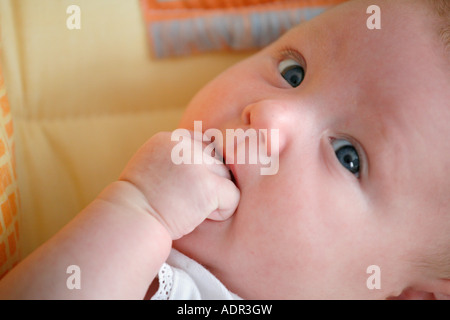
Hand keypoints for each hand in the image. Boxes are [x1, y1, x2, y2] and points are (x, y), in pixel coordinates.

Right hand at [119, 131, 239, 238]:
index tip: (184, 189)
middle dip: (209, 184)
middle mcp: (182, 145)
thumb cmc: (139, 208)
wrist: (127, 227)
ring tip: (190, 211)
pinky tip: (199, 218)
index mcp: (167, 140)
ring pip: (227, 178)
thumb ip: (175, 159)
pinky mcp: (207, 184)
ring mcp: (195, 163)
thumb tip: (209, 157)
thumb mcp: (151, 171)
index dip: (202, 170)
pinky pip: (233, 196)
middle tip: (186, 203)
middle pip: (218, 161)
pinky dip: (222, 212)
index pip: (204, 145)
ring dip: (215, 198)